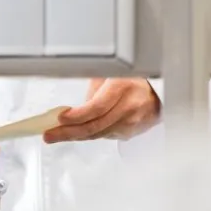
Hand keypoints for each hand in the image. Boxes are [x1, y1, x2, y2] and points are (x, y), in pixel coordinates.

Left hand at [44, 78, 160, 142]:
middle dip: (68, 132)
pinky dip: (91, 134)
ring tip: (57, 135)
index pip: (96, 107)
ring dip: (76, 135)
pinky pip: (106, 135)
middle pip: (94, 125)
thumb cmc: (135, 79)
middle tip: (49, 135)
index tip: (60, 118)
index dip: (76, 116)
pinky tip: (79, 132)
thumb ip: (94, 89)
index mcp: (123, 87)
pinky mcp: (132, 133)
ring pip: (98, 134)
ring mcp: (132, 122)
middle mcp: (129, 107)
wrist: (161, 92)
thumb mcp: (113, 74)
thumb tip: (74, 109)